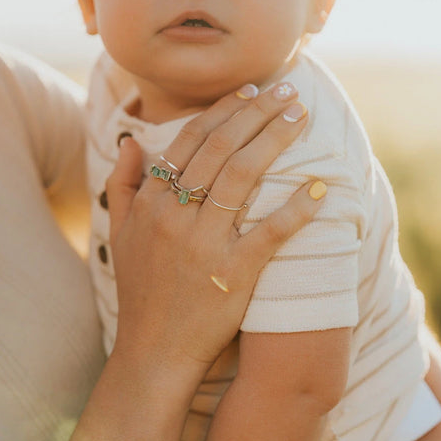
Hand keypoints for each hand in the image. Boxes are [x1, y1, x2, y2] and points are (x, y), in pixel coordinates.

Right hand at [70, 83, 324, 440]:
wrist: (154, 350)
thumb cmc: (141, 291)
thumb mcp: (121, 234)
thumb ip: (124, 184)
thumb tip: (133, 141)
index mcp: (152, 203)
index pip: (191, 141)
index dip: (223, 111)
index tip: (250, 90)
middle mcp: (176, 217)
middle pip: (221, 148)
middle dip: (257, 112)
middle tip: (286, 91)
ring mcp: (205, 245)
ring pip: (242, 176)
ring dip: (274, 140)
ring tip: (300, 116)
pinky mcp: (233, 274)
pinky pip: (269, 233)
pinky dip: (295, 209)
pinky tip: (318, 188)